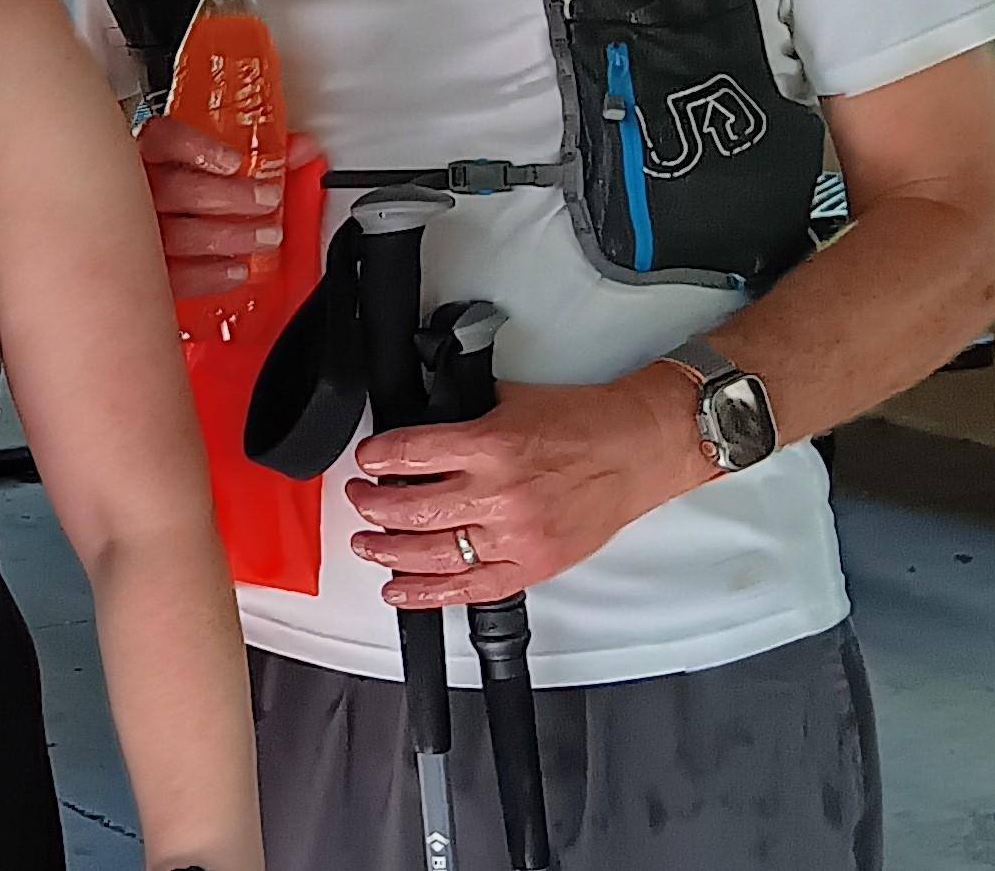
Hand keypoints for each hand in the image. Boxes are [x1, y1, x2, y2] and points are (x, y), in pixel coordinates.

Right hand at [134, 114, 298, 300]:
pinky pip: (171, 277)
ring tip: (264, 237)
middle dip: (230, 197)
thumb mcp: (210, 165)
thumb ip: (255, 156)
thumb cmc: (180, 195)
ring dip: (228, 236)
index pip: (162, 139)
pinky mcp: (142, 270)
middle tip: (267, 201)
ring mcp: (134, 231)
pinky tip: (235, 269)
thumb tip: (303, 150)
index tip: (233, 161)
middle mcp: (135, 190)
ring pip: (177, 234)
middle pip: (176, 189)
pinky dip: (208, 275)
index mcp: (145, 154)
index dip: (196, 148)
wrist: (133, 242)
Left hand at [345, 370, 704, 608]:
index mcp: (490, 445)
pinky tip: (399, 589)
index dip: (376, 458)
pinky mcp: (532, 566)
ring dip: (388, 549)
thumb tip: (416, 431)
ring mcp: (515, 537)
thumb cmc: (581, 424)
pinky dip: (428, 593)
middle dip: (371, 505)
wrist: (635, 450)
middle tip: (359, 498)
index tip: (365, 461)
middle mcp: (499, 494)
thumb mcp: (506, 400)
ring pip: (432, 552)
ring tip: (366, 542)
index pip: (410, 454)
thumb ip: (459, 418)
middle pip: (411, 508)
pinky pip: (469, 588)